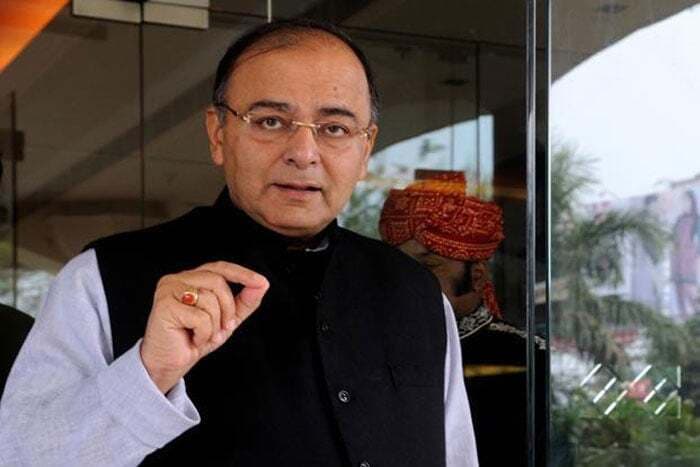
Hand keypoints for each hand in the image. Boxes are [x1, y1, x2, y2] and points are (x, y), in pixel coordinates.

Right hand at [140, 261, 268, 393]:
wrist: (168, 364)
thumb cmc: (192, 340)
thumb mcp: (226, 319)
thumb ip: (244, 302)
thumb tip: (262, 284)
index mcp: (191, 279)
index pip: (219, 268)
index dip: (241, 273)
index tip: (261, 282)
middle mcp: (177, 279)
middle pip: (218, 282)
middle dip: (228, 308)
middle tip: (223, 328)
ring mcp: (168, 290)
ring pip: (209, 299)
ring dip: (214, 324)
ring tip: (203, 335)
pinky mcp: (165, 305)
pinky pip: (199, 316)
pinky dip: (203, 333)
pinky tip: (192, 339)